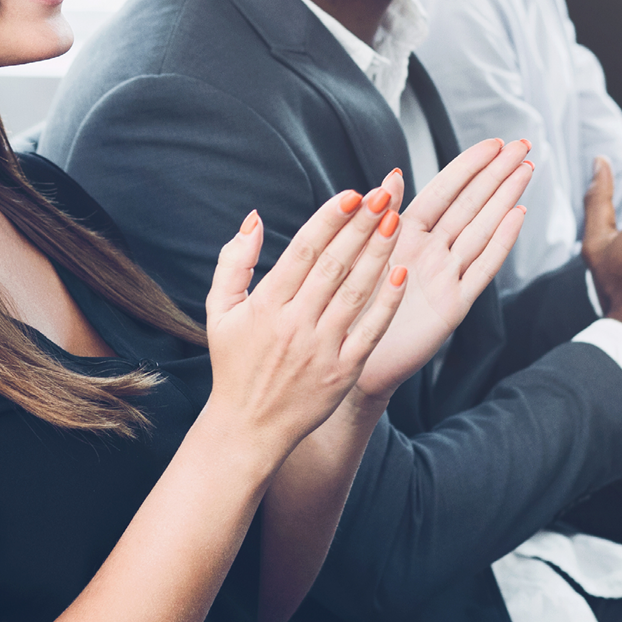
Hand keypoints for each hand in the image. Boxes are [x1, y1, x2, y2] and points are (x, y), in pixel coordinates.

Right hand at [199, 184, 407, 466]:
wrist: (249, 427)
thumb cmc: (234, 365)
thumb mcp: (220, 311)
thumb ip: (234, 262)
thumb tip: (254, 218)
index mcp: (266, 305)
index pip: (302, 252)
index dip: (329, 220)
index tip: (351, 194)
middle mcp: (295, 324)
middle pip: (334, 265)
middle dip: (361, 226)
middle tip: (383, 195)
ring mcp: (321, 349)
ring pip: (356, 292)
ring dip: (378, 254)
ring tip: (396, 221)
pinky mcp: (343, 371)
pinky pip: (371, 331)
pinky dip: (387, 302)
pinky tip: (401, 274)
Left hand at [354, 138, 532, 398]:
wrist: (354, 361)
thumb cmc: (351, 307)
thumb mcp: (361, 254)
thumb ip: (382, 214)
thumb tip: (393, 173)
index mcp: (405, 234)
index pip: (444, 191)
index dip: (468, 166)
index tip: (494, 142)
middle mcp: (431, 251)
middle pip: (471, 204)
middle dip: (497, 174)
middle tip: (524, 145)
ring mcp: (447, 276)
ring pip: (482, 229)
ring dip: (505, 199)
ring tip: (527, 170)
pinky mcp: (455, 304)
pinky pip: (482, 268)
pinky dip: (501, 243)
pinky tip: (518, 216)